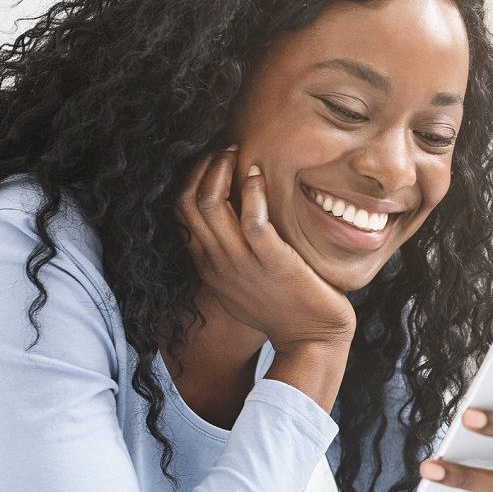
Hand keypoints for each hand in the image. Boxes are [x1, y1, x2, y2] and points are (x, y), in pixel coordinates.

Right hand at [176, 146, 355, 350]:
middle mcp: (218, 262)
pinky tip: (259, 174)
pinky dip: (252, 191)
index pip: (181, 212)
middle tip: (224, 149)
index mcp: (209, 266)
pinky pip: (252, 219)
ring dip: (220, 170)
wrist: (311, 343)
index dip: (192, 179)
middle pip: (187, 202)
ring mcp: (242, 263)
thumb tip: (236, 226)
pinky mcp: (273, 263)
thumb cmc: (285, 310)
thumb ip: (232, 258)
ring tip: (236, 152)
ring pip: (209, 204)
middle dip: (202, 167)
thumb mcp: (244, 285)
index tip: (212, 160)